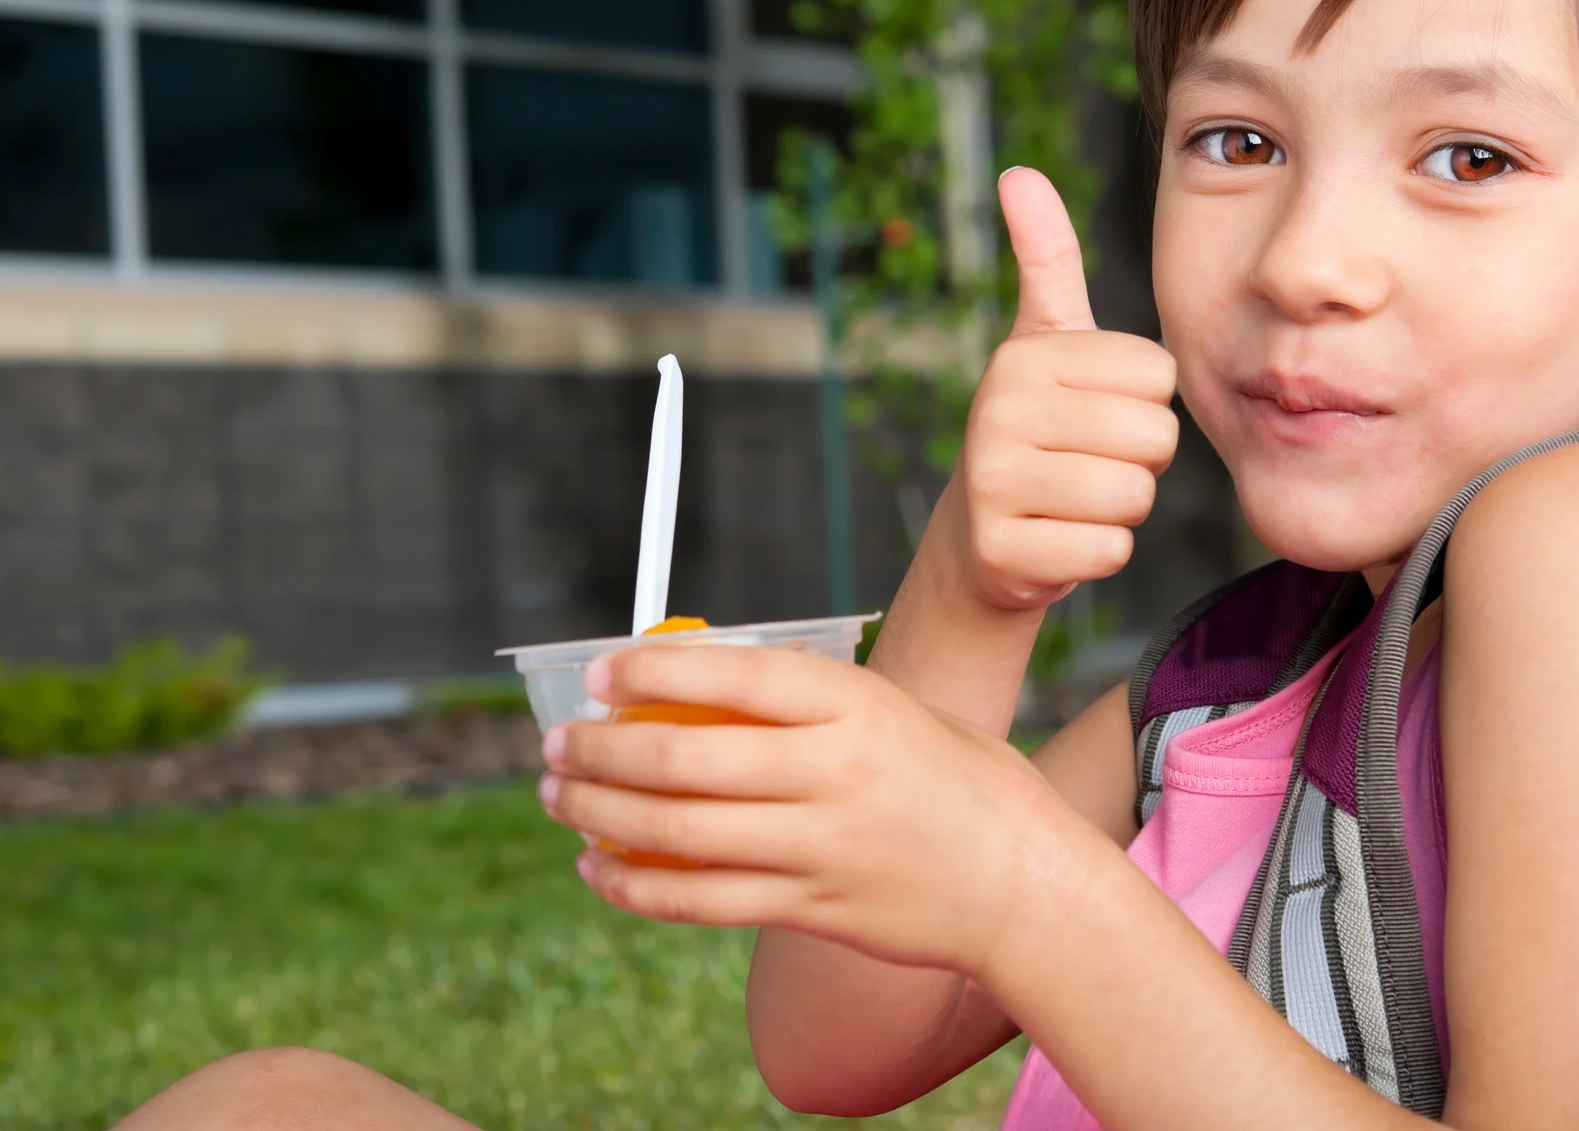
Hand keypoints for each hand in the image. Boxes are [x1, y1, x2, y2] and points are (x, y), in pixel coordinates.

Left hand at [538, 642, 1090, 976]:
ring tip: (559, 798)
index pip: (736, 674)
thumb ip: (807, 701)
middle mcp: (834, 775)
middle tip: (556, 744)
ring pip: (678, 833)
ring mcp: (821, 849)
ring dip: (600, 814)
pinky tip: (601, 867)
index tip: (601, 673)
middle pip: (686, 759)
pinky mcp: (812, 909)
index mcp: (857, 706)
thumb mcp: (895, 709)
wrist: (1022, 882)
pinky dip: (636, 885)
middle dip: (601, 751)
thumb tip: (694, 686)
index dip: (655, 669)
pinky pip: (701, 900)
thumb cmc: (953, 779)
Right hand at [956, 168, 1178, 610]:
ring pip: (1133, 496)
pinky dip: (1098, 554)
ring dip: (1120, 509)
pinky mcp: (1002, 552)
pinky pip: (1109, 551)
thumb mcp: (1046, 343)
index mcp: (1024, 355)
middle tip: (1089, 464)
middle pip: (1153, 436)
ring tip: (1074, 501)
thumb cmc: (1039, 430)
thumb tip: (1019, 173)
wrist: (983, 541)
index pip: (1158, 377)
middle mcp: (998, 411)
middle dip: (1140, 460)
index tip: (1095, 413)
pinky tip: (1059, 541)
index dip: (1145, 404)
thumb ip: (1046, 259)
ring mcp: (993, 484)